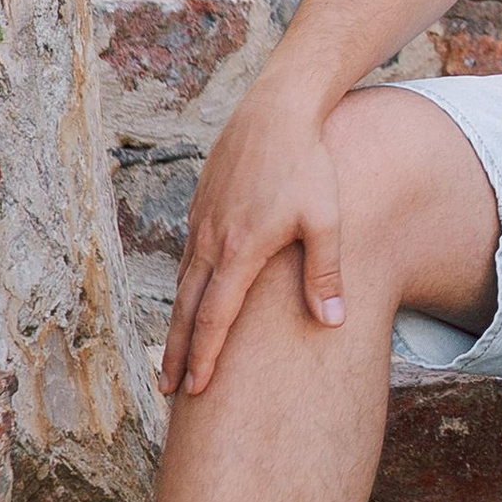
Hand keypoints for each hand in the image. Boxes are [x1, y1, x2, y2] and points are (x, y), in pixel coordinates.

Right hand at [160, 78, 346, 398]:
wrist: (276, 110)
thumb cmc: (308, 164)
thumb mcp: (326, 219)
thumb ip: (326, 272)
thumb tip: (333, 322)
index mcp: (240, 250)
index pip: (215, 318)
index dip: (204, 357)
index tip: (197, 388)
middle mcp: (212, 241)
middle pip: (187, 310)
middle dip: (177, 353)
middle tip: (168, 391)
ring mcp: (201, 223)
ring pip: (182, 285)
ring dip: (176, 324)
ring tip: (172, 357)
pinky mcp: (202, 207)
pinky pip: (187, 258)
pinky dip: (183, 289)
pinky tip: (188, 302)